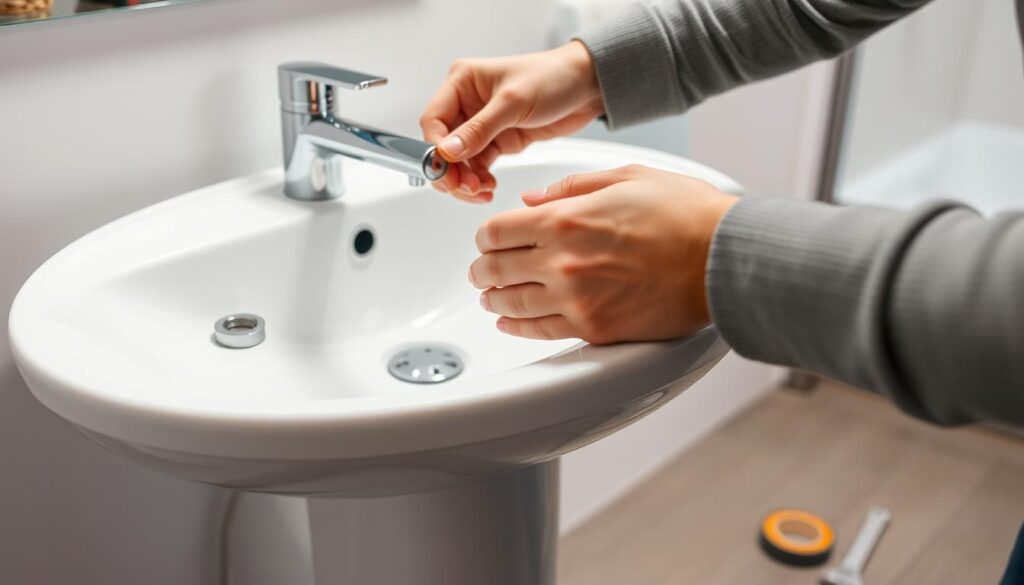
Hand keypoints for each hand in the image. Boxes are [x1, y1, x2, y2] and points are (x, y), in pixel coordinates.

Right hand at [421, 41, 602, 202]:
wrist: (587, 86)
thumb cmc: (553, 78)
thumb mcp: (513, 102)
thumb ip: (479, 129)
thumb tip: (448, 151)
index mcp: (462, 81)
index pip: (433, 120)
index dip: (435, 149)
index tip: (446, 169)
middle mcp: (467, 102)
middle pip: (442, 145)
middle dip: (450, 170)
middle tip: (463, 188)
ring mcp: (481, 124)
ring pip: (459, 160)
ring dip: (465, 180)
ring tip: (479, 191)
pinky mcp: (497, 140)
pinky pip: (478, 166)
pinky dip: (479, 180)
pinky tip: (488, 188)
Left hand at [469, 165, 738, 343]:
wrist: (723, 258)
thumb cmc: (684, 213)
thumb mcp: (625, 177)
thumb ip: (571, 188)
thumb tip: (533, 201)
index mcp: (564, 220)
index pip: (496, 231)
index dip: (486, 235)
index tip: (488, 238)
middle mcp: (562, 262)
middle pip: (495, 270)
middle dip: (483, 268)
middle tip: (482, 269)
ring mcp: (576, 301)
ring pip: (511, 304)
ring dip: (494, 299)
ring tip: (490, 295)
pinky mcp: (594, 330)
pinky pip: (540, 331)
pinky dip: (516, 326)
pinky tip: (509, 320)